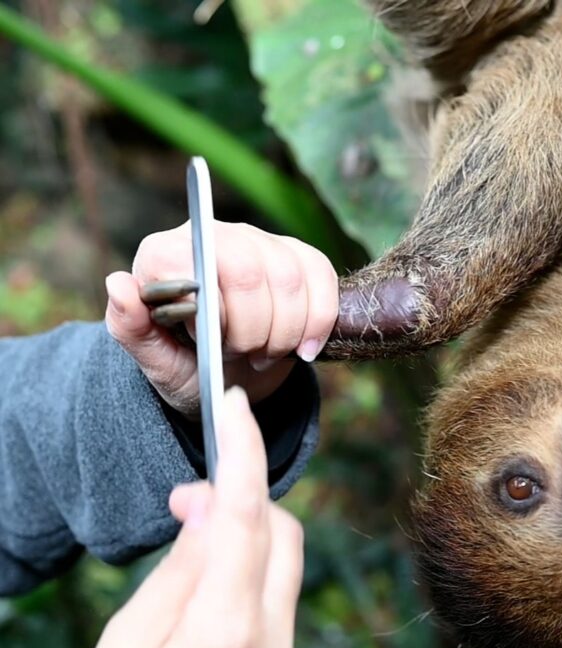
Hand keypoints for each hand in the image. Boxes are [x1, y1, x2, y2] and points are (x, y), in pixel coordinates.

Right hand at [71, 388, 303, 647]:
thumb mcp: (131, 632)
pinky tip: (212, 578)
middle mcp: (270, 642)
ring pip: (287, 561)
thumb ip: (183, 563)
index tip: (236, 409)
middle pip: (283, 534)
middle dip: (245, 500)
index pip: (247, 519)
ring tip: (193, 539)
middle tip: (186, 499)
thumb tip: (213, 504)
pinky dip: (254, 568)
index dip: (245, 455)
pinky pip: (280, 595)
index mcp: (223, 630)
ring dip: (250, 534)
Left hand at [105, 221, 338, 417]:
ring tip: (263, 354)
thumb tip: (117, 285)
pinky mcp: (299, 257)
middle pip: (251, 269)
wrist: (227, 375)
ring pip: (290, 277)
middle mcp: (213, 234)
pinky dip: (318, 322)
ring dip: (284, 332)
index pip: (203, 261)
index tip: (214, 344)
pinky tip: (304, 349)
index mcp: (166, 252)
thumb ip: (130, 326)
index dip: (219, 311)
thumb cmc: (185, 365)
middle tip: (242, 355)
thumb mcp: (153, 359)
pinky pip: (321, 277)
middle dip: (253, 327)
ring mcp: (260, 242)